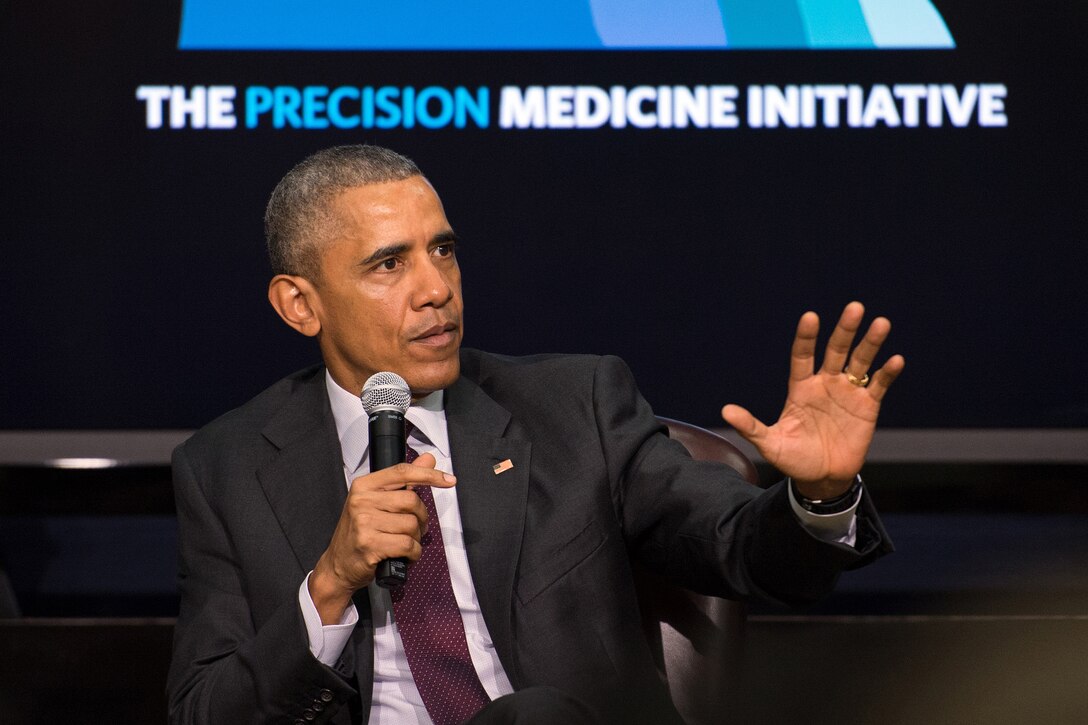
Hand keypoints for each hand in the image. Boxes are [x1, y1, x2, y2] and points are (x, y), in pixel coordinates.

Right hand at [308, 453, 455, 623]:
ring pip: (412, 525)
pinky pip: (408, 545)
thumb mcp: (377, 502)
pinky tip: (404, 555)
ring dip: (416, 538)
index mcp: (364, 486)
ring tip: (404, 542)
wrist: (339, 564)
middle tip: (414, 527)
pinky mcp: (370, 545)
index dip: (429, 475)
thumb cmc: (360, 532)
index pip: (402, 472)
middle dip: (421, 517)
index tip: (449, 479)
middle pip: (412, 501)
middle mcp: (362, 501)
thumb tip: (428, 459)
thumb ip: (404, 480)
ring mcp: (364, 523)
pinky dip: (413, 553)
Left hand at [721, 301, 903, 499]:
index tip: (811, 316)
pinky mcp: (867, 406)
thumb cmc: (794, 460)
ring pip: (860, 362)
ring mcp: (847, 393)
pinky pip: (878, 385)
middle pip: (836, 350)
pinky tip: (895, 360)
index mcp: (800, 387)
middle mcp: (825, 384)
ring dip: (870, 343)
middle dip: (845, 330)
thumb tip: (725, 411)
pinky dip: (887, 373)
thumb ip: (751, 427)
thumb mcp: (771, 444)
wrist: (823, 479)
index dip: (806, 337)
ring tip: (881, 323)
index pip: (802, 355)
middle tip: (855, 307)